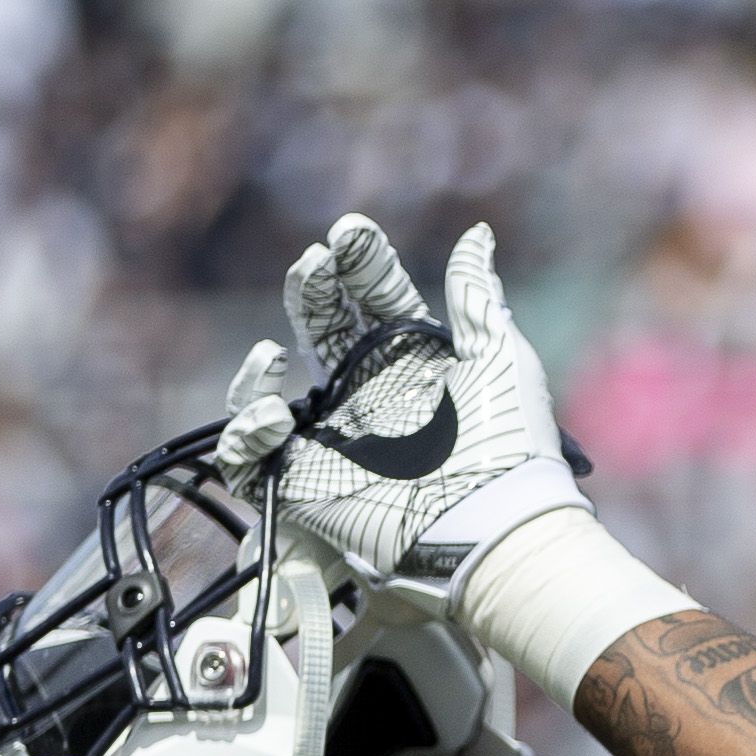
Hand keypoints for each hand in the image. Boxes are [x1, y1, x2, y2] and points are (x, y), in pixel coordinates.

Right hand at [212, 215, 586, 588]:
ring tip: (273, 350)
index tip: (350, 232)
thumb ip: (475, 295)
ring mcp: (335, 441)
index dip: (360, 265)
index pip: (374, 302)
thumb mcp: (499, 356)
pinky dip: (247, 433)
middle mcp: (370, 396)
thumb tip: (477, 233)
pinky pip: (250, 459)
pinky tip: (274, 413)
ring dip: (259, 367)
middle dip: (312, 292)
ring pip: (271, 394)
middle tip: (315, 263)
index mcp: (414, 364)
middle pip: (322, 332)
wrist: (498, 524)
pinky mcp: (305, 487)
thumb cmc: (508, 444)